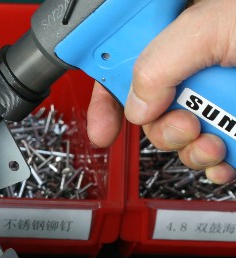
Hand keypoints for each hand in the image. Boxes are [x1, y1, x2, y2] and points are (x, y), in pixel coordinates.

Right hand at [87, 0, 235, 183]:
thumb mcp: (213, 26)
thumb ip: (159, 62)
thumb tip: (136, 104)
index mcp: (180, 25)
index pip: (121, 57)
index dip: (104, 92)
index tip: (101, 124)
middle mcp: (194, 62)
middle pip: (144, 105)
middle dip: (158, 126)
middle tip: (182, 121)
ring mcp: (213, 96)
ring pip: (172, 134)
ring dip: (188, 148)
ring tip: (214, 139)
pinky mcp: (231, 125)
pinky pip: (205, 156)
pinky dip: (213, 165)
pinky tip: (225, 155)